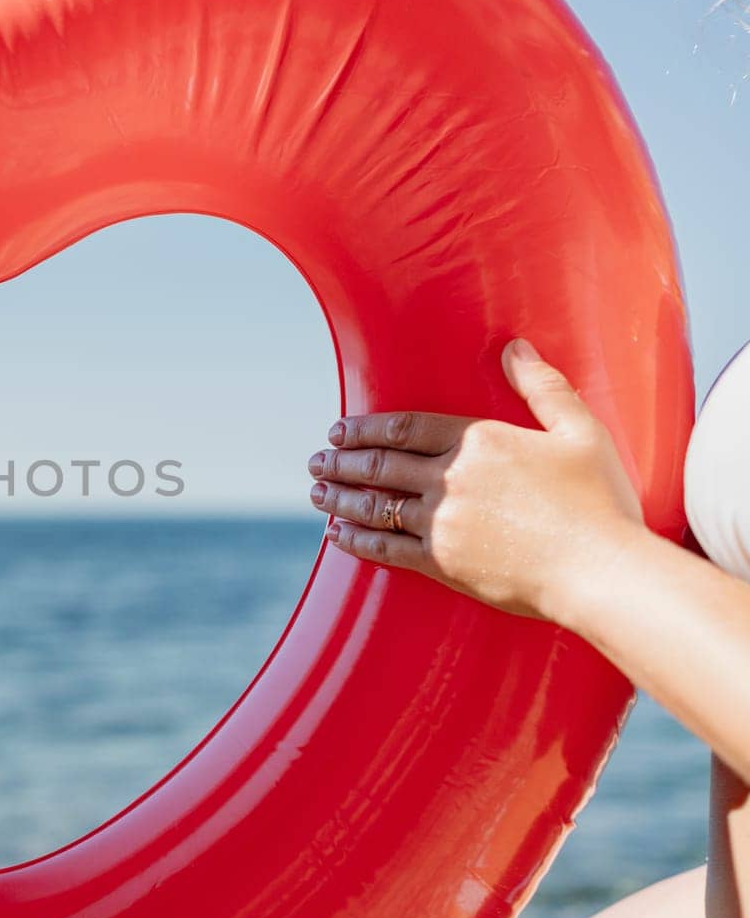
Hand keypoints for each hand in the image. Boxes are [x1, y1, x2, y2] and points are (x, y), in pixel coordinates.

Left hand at [306, 339, 649, 622]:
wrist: (600, 570)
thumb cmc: (598, 501)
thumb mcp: (580, 431)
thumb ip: (543, 387)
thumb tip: (515, 347)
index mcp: (478, 442)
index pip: (404, 428)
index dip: (365, 428)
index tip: (340, 430)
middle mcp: (449, 479)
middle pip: (379, 465)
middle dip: (342, 462)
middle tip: (318, 461)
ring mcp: (440, 524)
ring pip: (374, 506)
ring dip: (340, 498)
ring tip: (317, 492)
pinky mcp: (441, 564)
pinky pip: (385, 548)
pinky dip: (355, 540)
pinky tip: (338, 535)